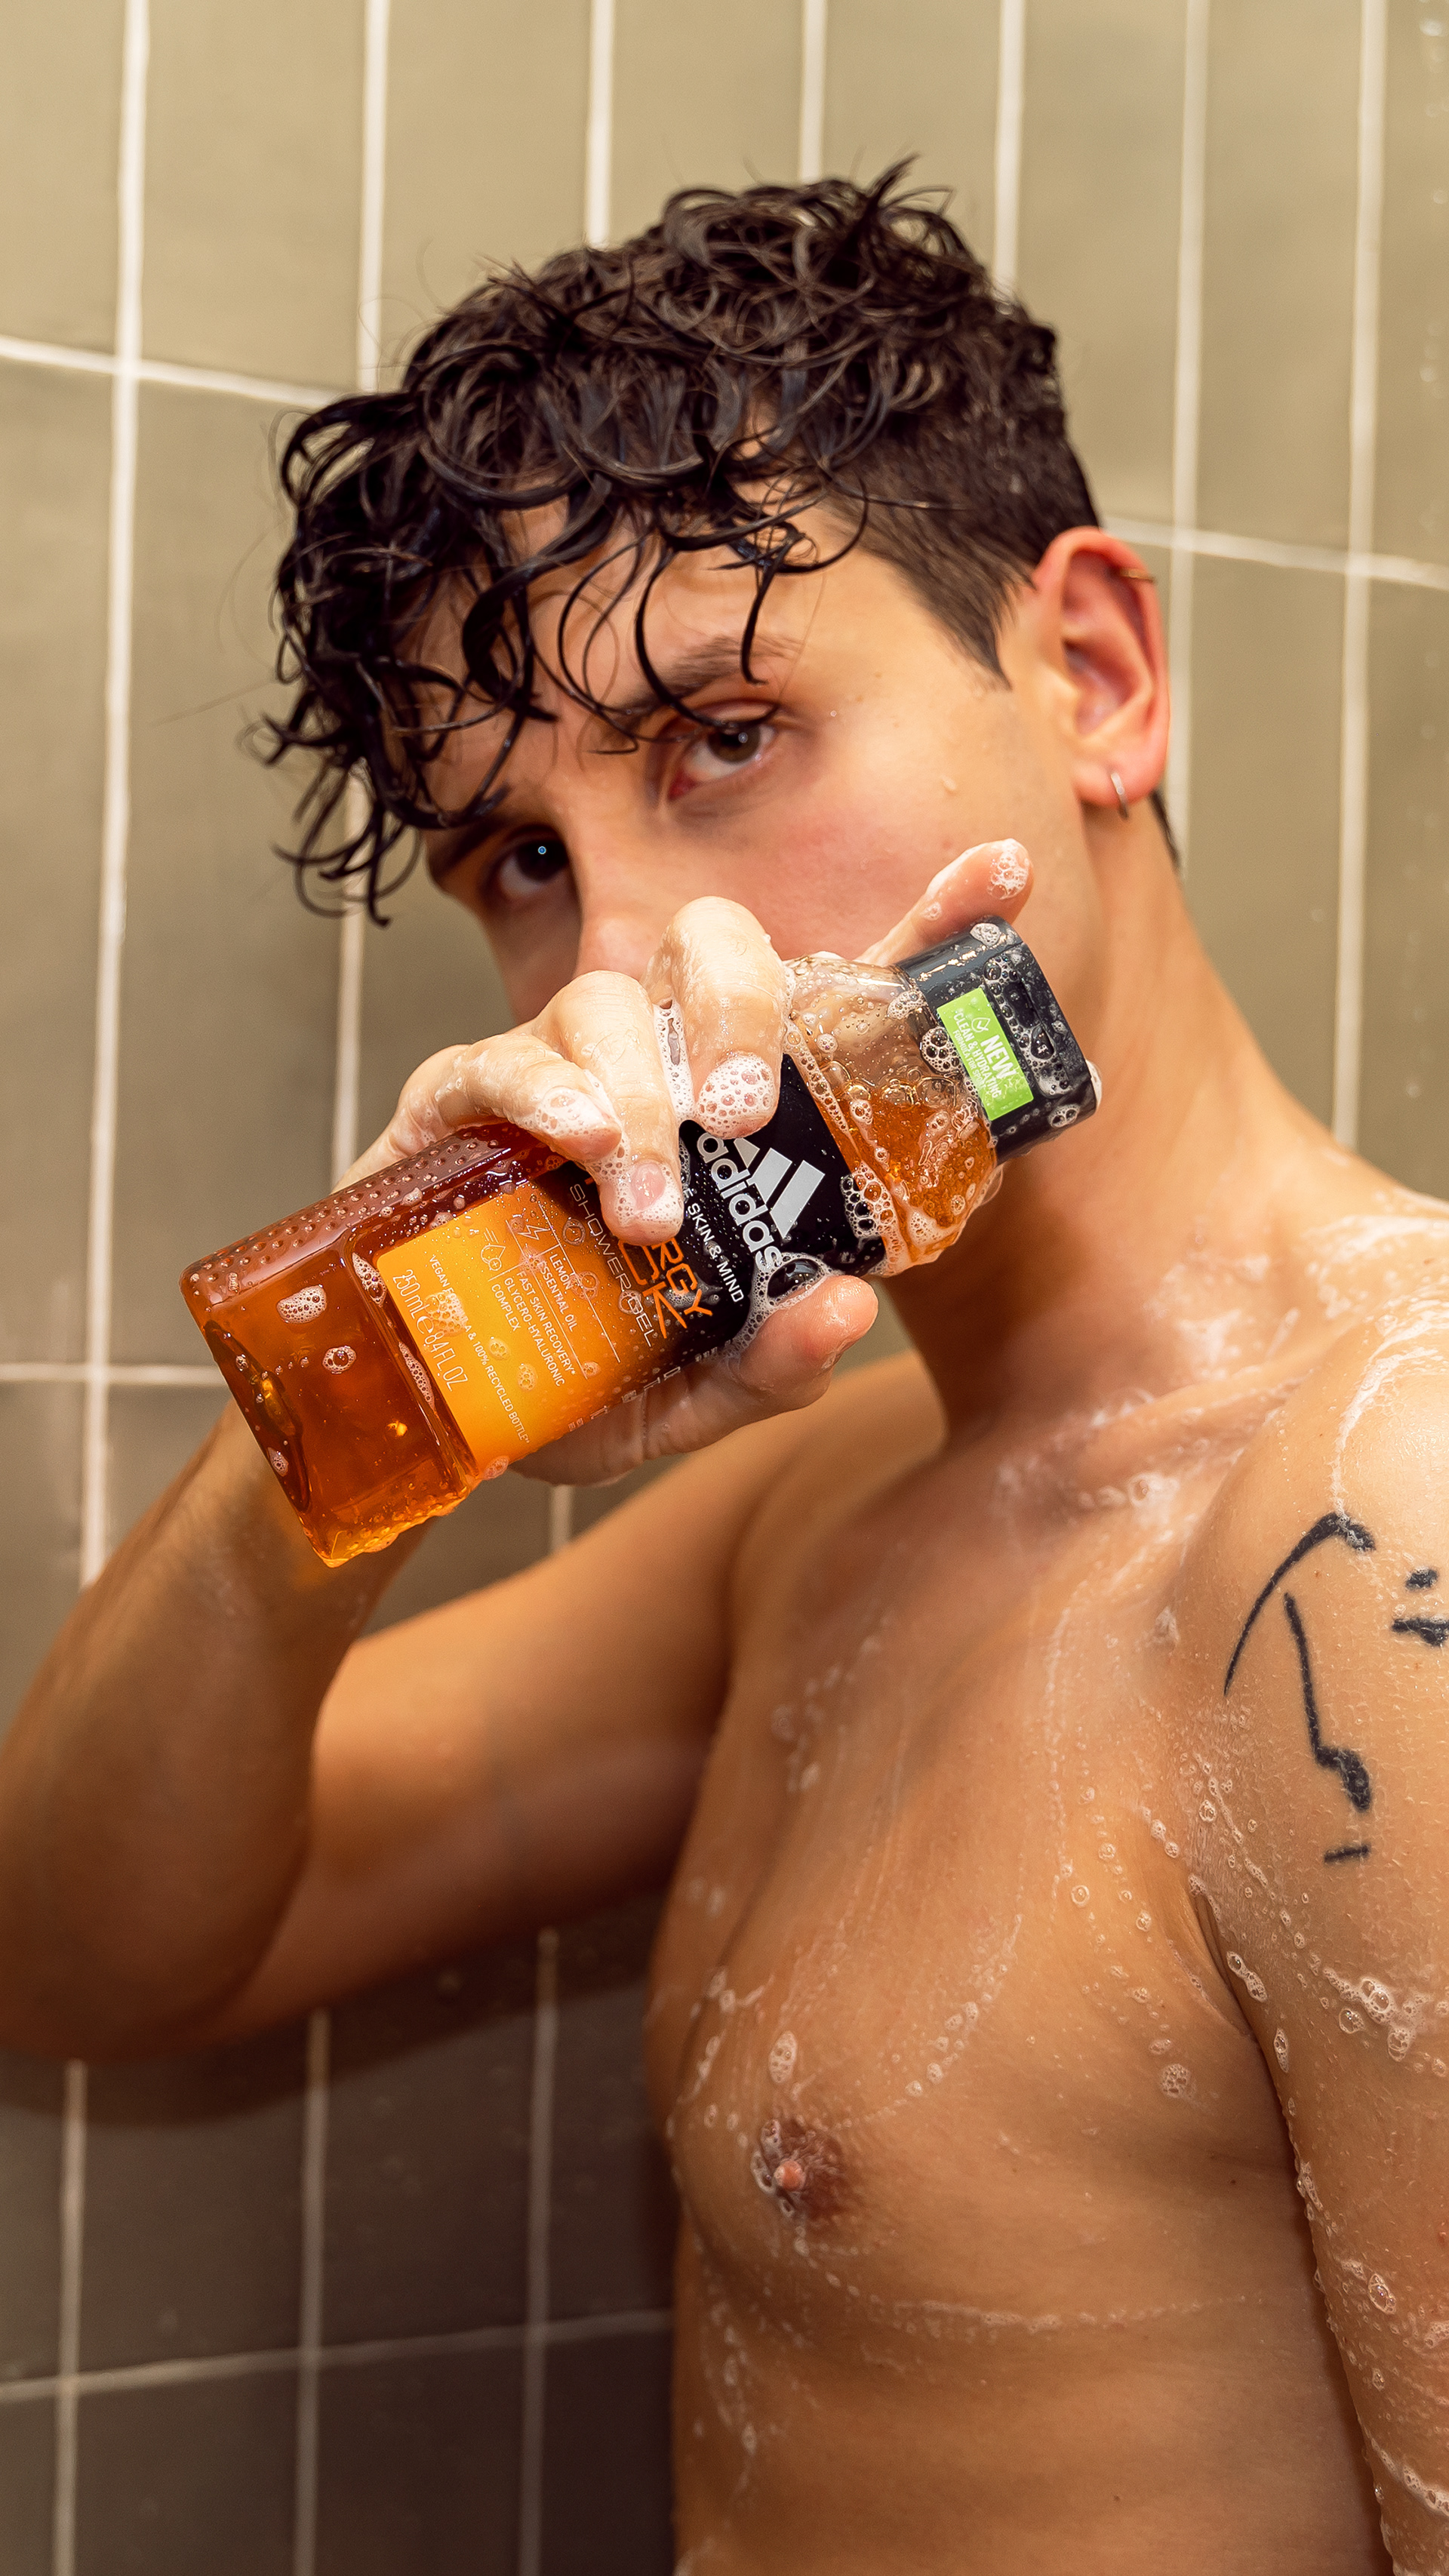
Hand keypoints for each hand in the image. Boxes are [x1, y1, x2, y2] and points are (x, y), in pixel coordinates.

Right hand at [347, 841, 1034, 1482]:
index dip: (926, 929)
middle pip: (718, 946)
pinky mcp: (458, 1098)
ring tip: (645, 1211)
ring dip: (640, 1095)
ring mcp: (558, 1070)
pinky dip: (546, 1092)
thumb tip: (845, 1311)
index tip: (1008, 873)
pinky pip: (500, 1059)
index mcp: (743, 1116)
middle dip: (745, 1006)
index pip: (845, 998)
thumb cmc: (579, 1377)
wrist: (436, 1409)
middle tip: (749, 1116)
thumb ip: (771, 1363)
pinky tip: (578, 1143)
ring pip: (609, 1001)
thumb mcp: (691, 1396)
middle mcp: (660, 1067)